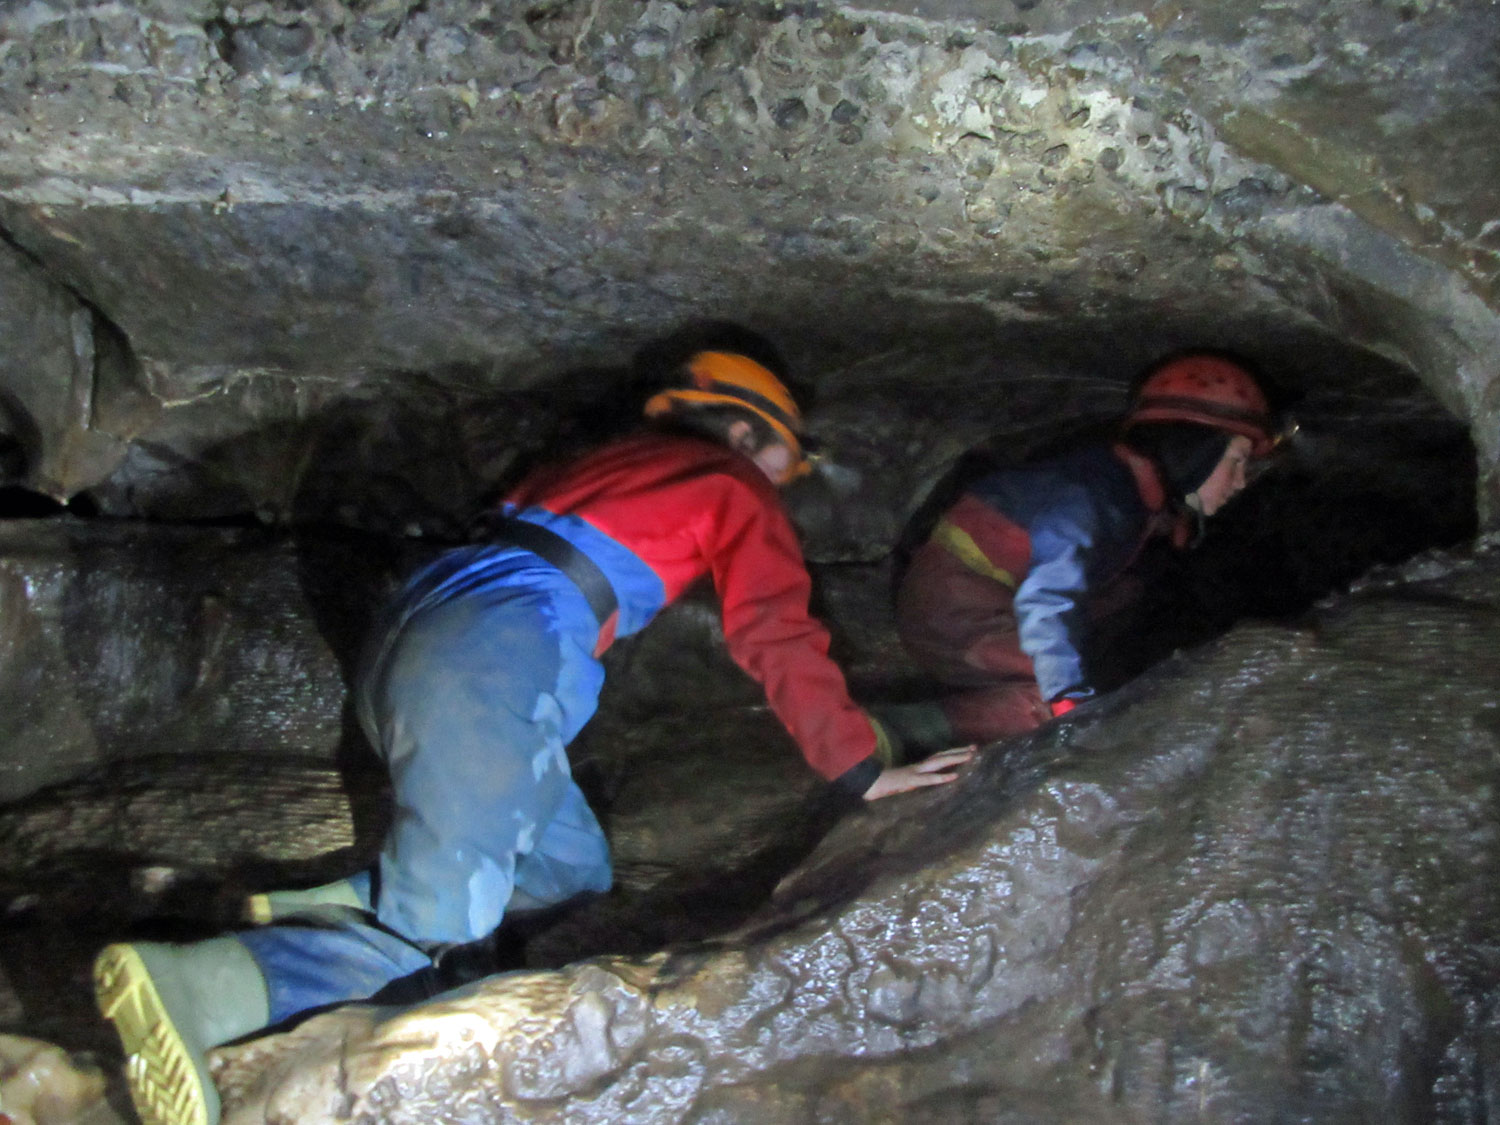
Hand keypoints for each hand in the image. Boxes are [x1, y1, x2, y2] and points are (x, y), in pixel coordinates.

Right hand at [862, 746, 976, 800]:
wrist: (867, 784)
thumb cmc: (881, 785)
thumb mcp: (900, 783)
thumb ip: (910, 781)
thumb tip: (919, 782)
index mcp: (916, 768)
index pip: (937, 757)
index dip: (951, 752)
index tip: (967, 749)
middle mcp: (917, 767)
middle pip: (941, 756)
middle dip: (958, 752)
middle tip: (975, 748)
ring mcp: (914, 773)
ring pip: (938, 763)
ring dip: (954, 759)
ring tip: (969, 757)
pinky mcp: (910, 781)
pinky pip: (928, 779)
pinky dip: (941, 777)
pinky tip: (954, 776)